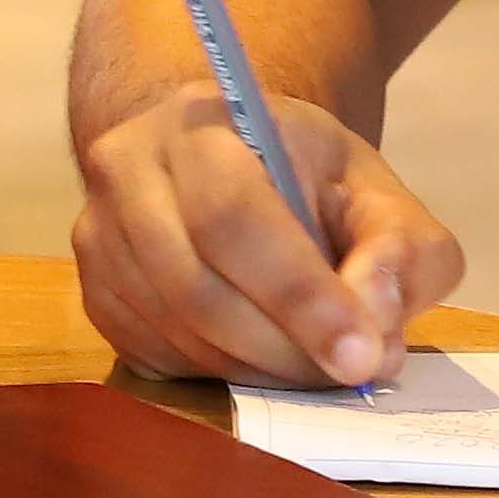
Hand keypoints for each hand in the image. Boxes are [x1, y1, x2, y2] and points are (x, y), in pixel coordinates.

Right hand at [69, 84, 463, 387]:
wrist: (225, 164)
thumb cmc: (309, 181)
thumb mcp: (378, 194)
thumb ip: (403, 251)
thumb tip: (375, 319)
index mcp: (202, 121)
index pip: (234, 214)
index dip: (298, 294)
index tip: (363, 354)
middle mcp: (128, 168)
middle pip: (194, 284)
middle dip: (284, 347)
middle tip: (350, 374)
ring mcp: (98, 233)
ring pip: (175, 331)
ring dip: (259, 369)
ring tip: (318, 363)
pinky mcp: (95, 293)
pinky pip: (155, 357)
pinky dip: (222, 376)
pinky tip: (265, 358)